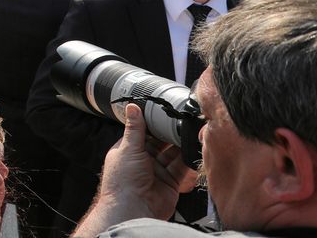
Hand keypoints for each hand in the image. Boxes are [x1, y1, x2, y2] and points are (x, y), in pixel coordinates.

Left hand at [73, 103, 197, 236]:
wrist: (133, 209)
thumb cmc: (123, 182)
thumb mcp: (129, 149)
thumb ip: (135, 129)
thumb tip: (132, 107)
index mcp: (129, 150)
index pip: (143, 132)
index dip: (153, 123)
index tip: (164, 111)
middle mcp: (143, 160)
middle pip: (160, 142)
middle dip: (170, 133)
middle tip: (181, 121)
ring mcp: (157, 171)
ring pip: (172, 154)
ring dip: (180, 145)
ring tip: (189, 133)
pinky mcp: (170, 181)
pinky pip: (181, 167)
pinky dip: (187, 159)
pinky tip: (193, 149)